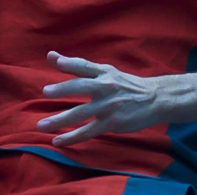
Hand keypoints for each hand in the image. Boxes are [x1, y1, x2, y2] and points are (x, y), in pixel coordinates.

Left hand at [36, 51, 158, 146]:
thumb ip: (80, 66)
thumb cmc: (125, 84)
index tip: (54, 59)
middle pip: (81, 86)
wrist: (155, 99)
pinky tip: (58, 141)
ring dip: (60, 120)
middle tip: (45, 92)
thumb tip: (51, 56)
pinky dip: (72, 137)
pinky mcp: (112, 123)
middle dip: (63, 89)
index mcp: (103, 72)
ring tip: (41, 125)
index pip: (84, 65)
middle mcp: (105, 87)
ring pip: (80, 113)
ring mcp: (108, 106)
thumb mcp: (107, 71)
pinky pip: (88, 131)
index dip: (69, 62)